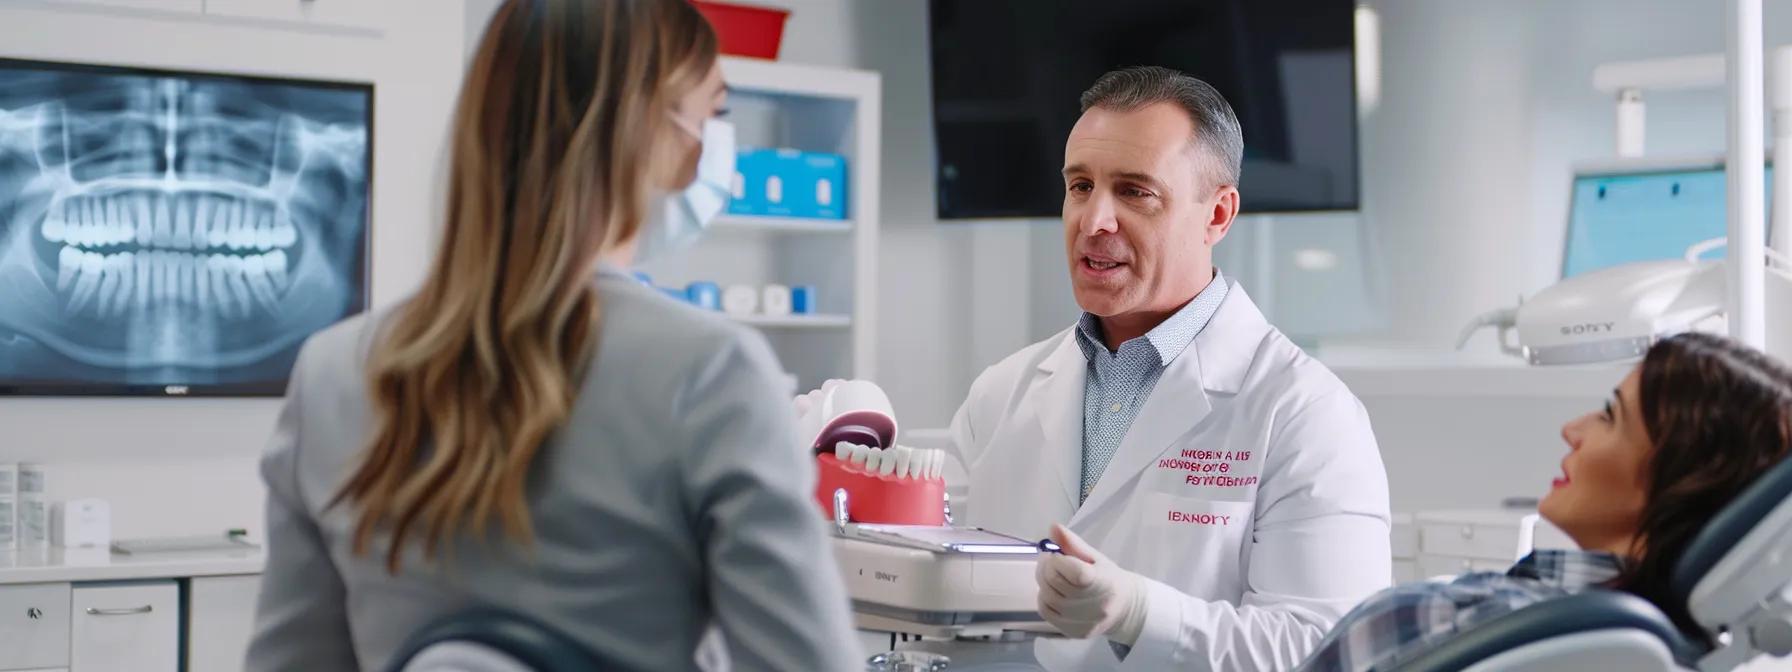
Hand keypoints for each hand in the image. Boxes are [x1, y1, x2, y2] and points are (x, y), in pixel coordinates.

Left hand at [1034, 524, 1148, 644]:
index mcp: (1103, 582)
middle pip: (1055, 583)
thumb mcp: (1095, 557)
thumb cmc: (1108, 579)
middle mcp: (1094, 606)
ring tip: (1052, 576)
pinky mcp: (1074, 632)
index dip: (1058, 560)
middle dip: (1046, 567)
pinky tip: (1053, 592)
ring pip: (1047, 597)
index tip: (1057, 555)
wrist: (1124, 609)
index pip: (1074, 572)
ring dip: (1043, 582)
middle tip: (1050, 561)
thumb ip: (1073, 543)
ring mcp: (1083, 621)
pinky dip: (1044, 599)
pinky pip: (1046, 612)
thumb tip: (1053, 527)